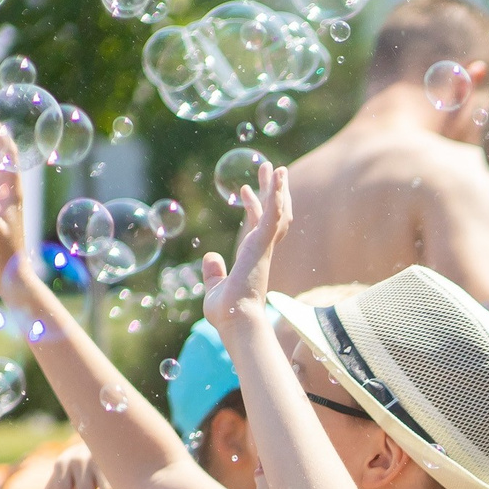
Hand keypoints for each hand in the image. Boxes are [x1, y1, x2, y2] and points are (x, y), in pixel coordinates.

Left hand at [201, 159, 290, 330]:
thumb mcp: (215, 287)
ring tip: (277, 168)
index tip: (245, 190)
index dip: (253, 207)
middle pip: (273, 215)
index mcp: (252, 257)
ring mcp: (264, 247)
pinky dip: (276, 197)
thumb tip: (210, 257)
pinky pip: (273, 216)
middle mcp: (261, 250)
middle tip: (272, 169)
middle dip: (273, 191)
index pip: (257, 227)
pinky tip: (277, 179)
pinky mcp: (262, 246)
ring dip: (278, 189)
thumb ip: (214, 272)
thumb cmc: (227, 313)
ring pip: (278, 213)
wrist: (236, 320)